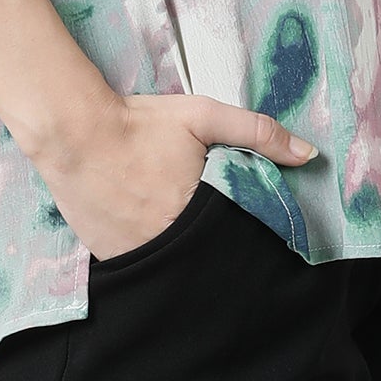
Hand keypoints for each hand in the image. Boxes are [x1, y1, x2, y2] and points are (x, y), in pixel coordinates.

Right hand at [35, 90, 318, 260]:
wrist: (72, 132)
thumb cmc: (141, 123)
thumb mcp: (203, 116)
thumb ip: (256, 132)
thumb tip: (308, 154)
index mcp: (200, 213)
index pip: (239, 234)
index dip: (244, 224)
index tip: (241, 212)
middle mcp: (171, 244)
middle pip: (209, 252)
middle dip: (214, 236)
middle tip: (203, 209)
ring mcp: (139, 257)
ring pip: (176, 262)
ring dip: (183, 247)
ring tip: (173, 215)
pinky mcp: (113, 260)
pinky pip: (144, 265)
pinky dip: (152, 251)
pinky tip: (146, 225)